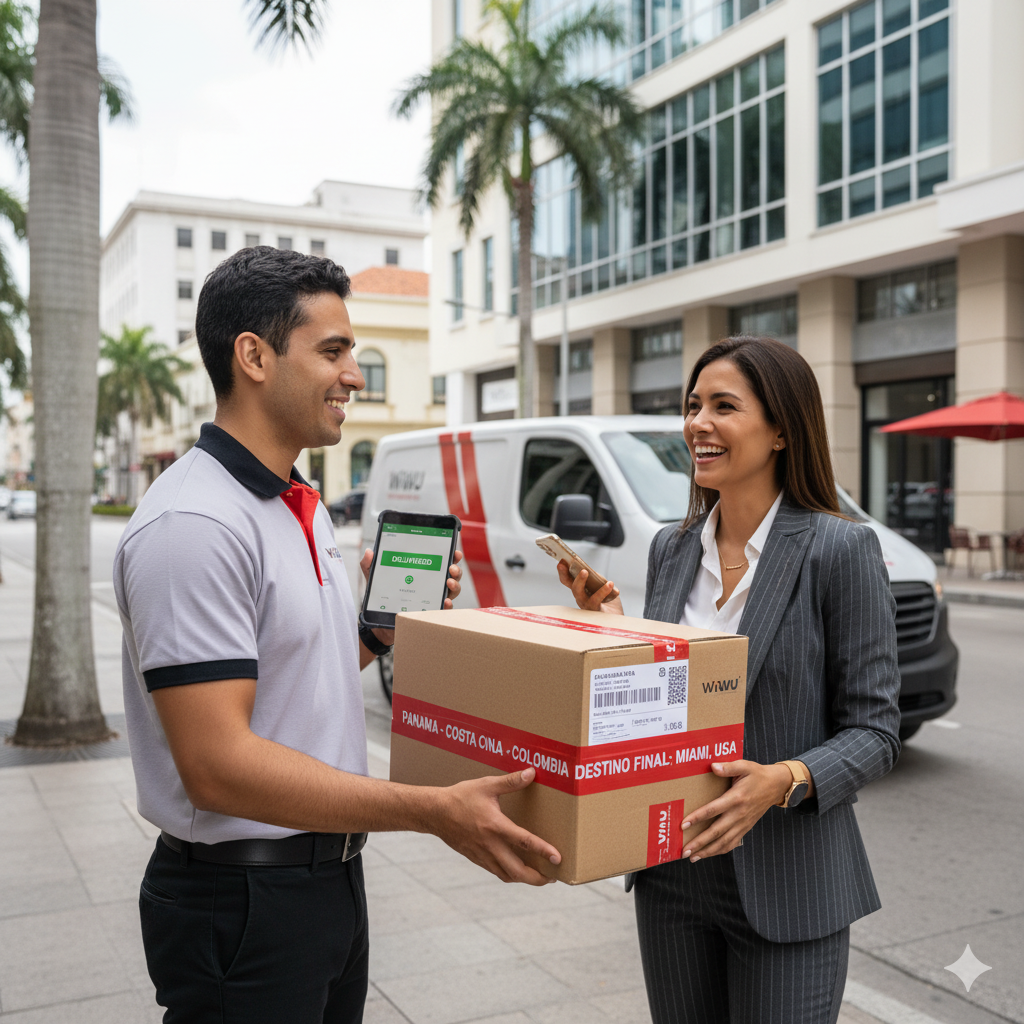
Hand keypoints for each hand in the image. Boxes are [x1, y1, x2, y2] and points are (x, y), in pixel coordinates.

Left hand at [359, 549, 464, 645]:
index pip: (440, 561)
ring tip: (448, 582)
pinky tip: (445, 601)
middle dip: (456, 569)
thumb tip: (368, 552)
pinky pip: (444, 609)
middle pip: (451, 575)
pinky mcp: (431, 612)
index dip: (450, 556)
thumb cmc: (383, 597)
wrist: (379, 623)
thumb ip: (369, 565)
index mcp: (422, 573)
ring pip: (452, 591)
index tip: (454, 552)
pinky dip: (448, 605)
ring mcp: (433, 599)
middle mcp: (431, 585)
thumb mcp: (375, 579)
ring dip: (455, 585)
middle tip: (451, 568)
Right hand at [433, 767, 560, 884]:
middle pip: (517, 871)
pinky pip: (496, 872)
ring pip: (507, 875)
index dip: (543, 851)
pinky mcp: (476, 858)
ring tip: (539, 877)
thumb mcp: (486, 785)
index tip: (558, 858)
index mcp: (495, 826)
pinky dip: (510, 875)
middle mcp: (490, 844)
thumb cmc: (461, 797)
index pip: (524, 841)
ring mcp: (482, 855)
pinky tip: (517, 870)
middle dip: (537, 878)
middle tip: (552, 877)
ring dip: (525, 879)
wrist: (434, 813)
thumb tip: (531, 772)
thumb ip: (510, 781)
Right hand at [556, 560, 622, 614]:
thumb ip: (596, 578)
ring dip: (580, 582)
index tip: (561, 561)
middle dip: (566, 575)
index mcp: (580, 590)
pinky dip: (603, 591)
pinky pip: (596, 601)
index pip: (568, 580)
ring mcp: (586, 606)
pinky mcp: (595, 612)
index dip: (563, 571)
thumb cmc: (609, 602)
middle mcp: (581, 599)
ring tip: (585, 571)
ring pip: (579, 594)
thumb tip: (590, 571)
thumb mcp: (603, 585)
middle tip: (565, 564)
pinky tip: (610, 584)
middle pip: (571, 587)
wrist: (618, 618)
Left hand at [677, 760, 791, 861]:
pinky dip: (720, 850)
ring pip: (724, 842)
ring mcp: (742, 824)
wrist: (776, 786)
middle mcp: (739, 814)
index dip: (697, 818)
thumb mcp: (744, 766)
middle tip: (684, 850)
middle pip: (716, 832)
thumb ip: (728, 767)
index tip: (683, 825)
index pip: (713, 810)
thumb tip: (713, 766)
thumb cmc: (757, 775)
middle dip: (699, 842)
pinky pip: (732, 843)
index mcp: (736, 798)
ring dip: (707, 851)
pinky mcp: (745, 828)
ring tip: (692, 857)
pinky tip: (708, 854)